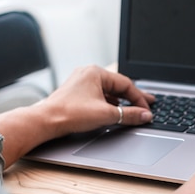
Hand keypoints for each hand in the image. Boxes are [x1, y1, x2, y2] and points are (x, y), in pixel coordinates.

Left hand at [0, 65, 154, 167]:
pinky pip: (99, 95)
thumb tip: (145, 115)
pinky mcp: (76, 93)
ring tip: (134, 109)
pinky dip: (110, 103)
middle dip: (133, 98)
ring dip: (121, 102)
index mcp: (96, 72)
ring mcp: (81, 82)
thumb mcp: (106, 114)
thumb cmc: (70, 113)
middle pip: (118, 86)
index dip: (139, 98)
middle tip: (148, 103)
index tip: (147, 110)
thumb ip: (129, 115)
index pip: (126, 84)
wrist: (46, 121)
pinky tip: (115, 111)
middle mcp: (88, 74)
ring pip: (108, 91)